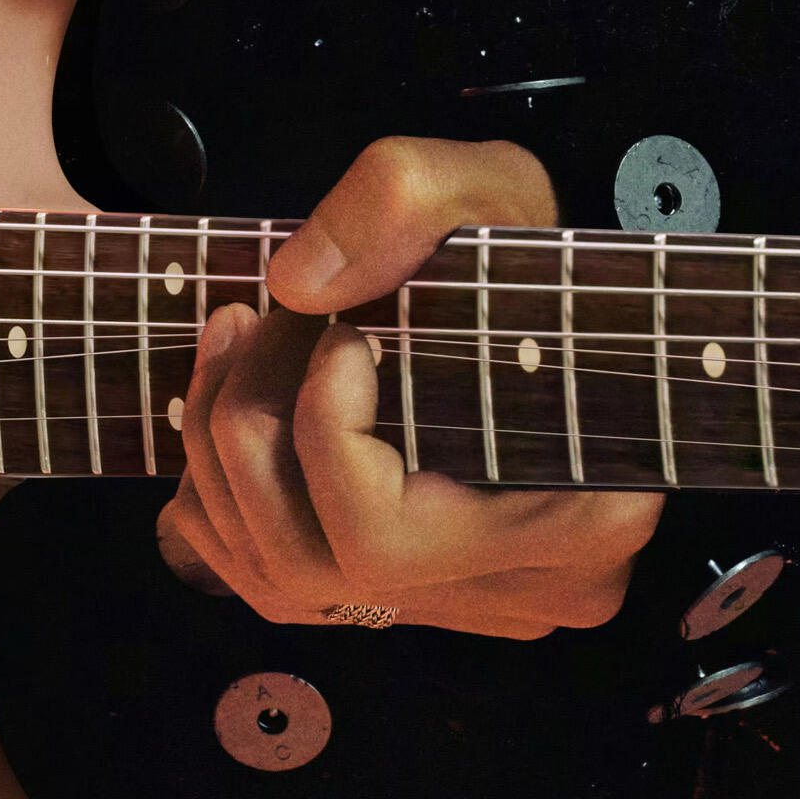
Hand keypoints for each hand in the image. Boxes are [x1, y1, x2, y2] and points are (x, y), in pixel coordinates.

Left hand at [157, 136, 663, 640]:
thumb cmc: (542, 253)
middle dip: (247, 425)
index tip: (338, 329)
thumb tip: (294, 282)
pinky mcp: (413, 600)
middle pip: (311, 565)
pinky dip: (224, 494)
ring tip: (234, 336)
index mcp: (581, 527)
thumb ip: (403, 199)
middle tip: (252, 316)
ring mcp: (463, 611)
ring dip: (218, 451)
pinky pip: (272, 580)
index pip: (384, 538)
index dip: (321, 431)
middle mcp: (519, 597)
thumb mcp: (496, 187)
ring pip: (277, 580)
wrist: (574, 309)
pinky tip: (240, 405)